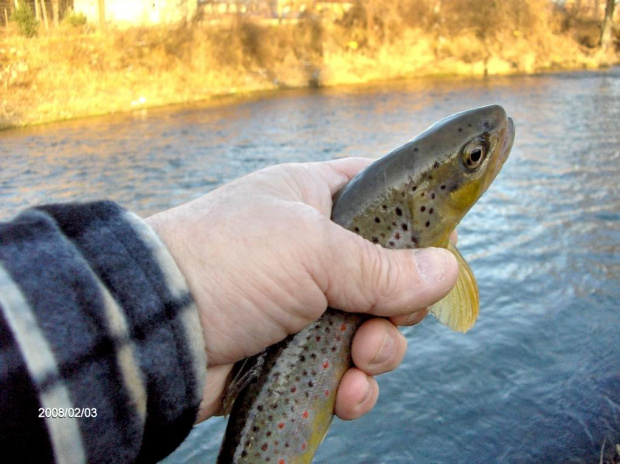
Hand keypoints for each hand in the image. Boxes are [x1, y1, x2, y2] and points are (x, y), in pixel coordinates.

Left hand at [146, 158, 457, 422]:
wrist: (154, 328)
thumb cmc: (228, 262)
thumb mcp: (313, 251)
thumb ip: (383, 266)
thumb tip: (446, 270)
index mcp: (314, 200)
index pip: (379, 194)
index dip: (414, 216)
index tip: (444, 245)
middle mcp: (312, 250)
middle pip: (387, 275)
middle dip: (399, 306)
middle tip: (388, 319)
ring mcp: (302, 303)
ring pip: (371, 329)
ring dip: (379, 351)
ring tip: (360, 359)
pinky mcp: (291, 352)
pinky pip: (342, 370)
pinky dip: (351, 386)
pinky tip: (346, 393)